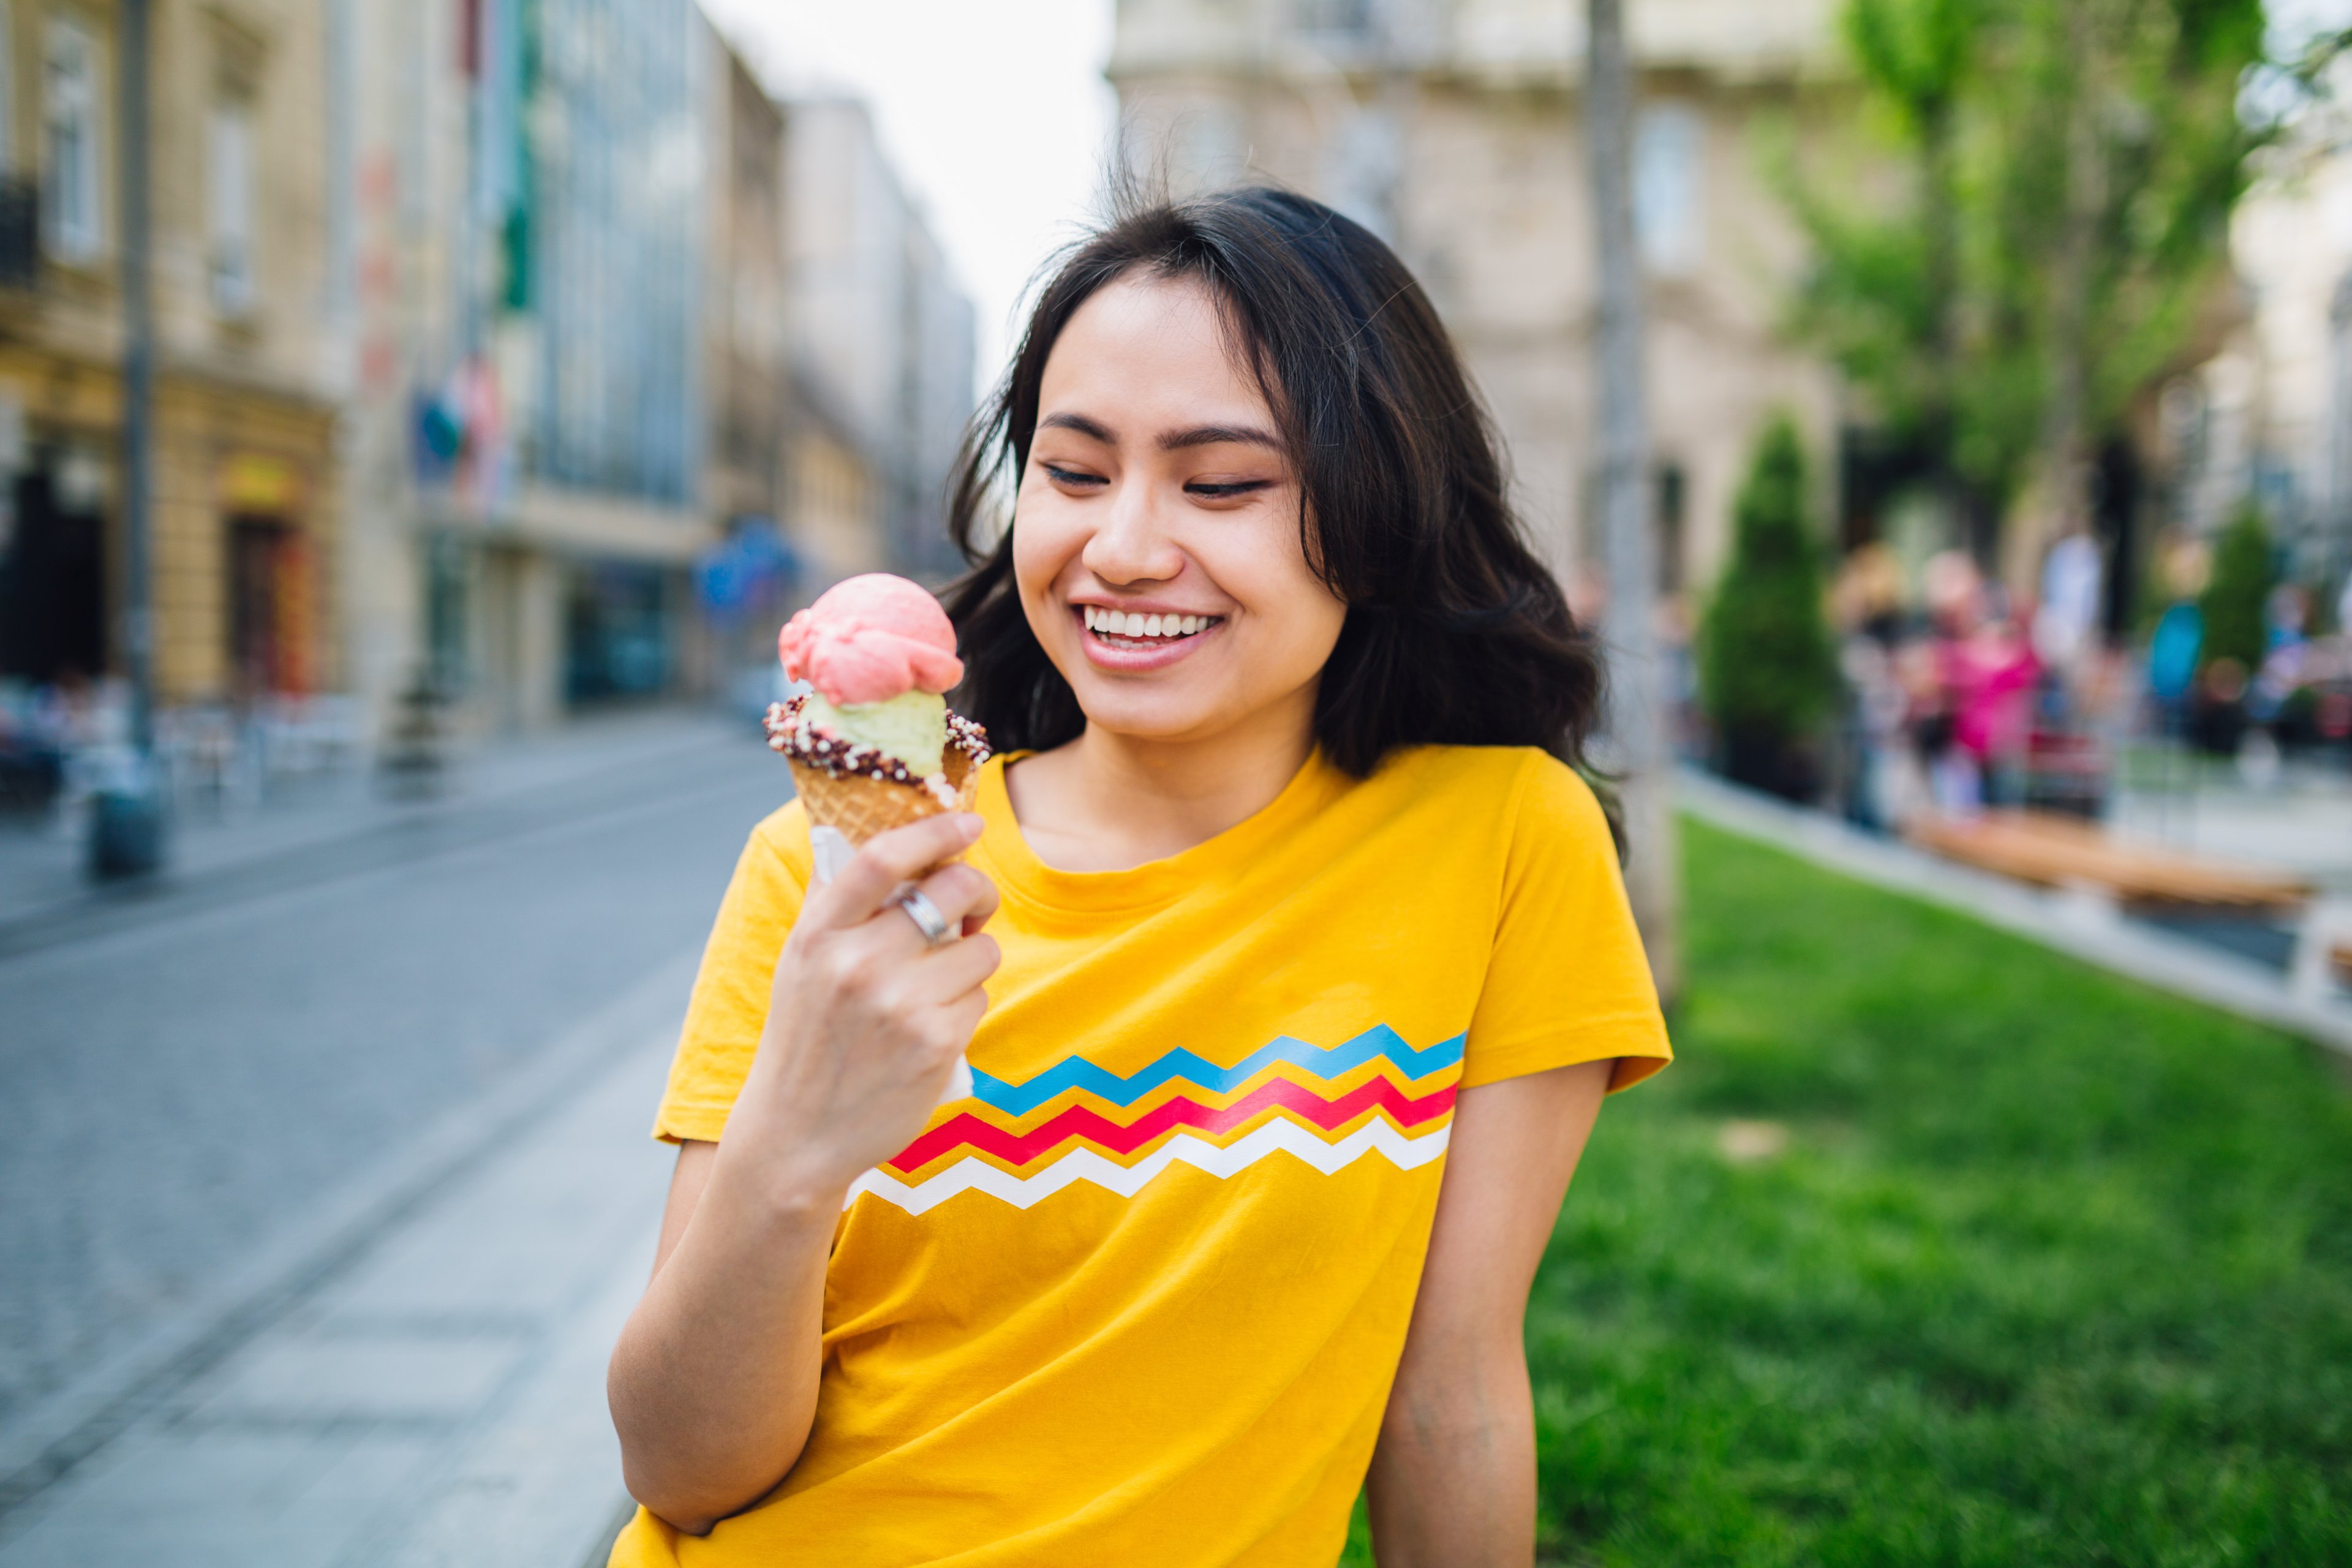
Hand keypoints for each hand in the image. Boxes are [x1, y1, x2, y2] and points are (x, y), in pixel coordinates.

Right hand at [723, 812, 1000, 1202]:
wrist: (796, 1138)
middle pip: (952, 890)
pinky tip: (931, 1028)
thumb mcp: (801, 964)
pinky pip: (980, 997)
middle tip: (972, 908)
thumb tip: (876, 836)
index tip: (968, 821)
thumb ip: (838, 904)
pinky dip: (967, 1006)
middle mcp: (857, 963)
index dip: (935, 830)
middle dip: (977, 891)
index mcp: (819, 934)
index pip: (883, 857)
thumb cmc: (805, 1041)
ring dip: (972, 959)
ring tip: (936, 985)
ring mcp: (899, 1005)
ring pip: (980, 948)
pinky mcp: (935, 1044)